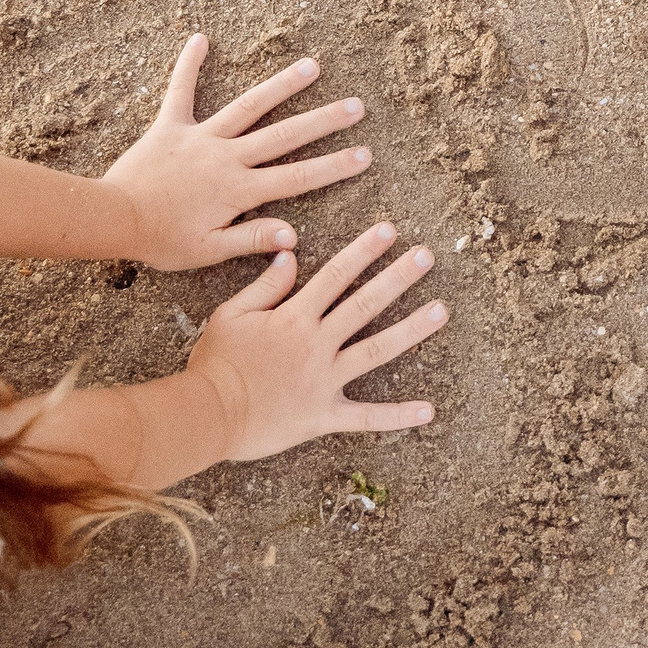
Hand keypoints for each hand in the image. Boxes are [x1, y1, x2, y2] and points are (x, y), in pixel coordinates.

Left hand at [98, 35, 373, 272]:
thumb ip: (251, 240)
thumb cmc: (160, 240)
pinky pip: (181, 91)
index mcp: (238, 189)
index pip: (297, 177)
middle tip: (356, 105)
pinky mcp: (171, 126)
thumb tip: (294, 235)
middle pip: (284, 135)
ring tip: (312, 66)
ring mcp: (201, 137)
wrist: (112, 218)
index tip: (364, 155)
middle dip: (324, 120)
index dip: (333, 166)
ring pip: (248, 106)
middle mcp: (227, 156)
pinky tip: (200, 39)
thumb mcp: (208, 251)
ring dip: (281, 85)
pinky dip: (189, 65)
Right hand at [186, 221, 445, 461]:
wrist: (206, 414)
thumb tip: (290, 255)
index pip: (336, 275)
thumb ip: (265, 286)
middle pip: (364, 305)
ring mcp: (324, 380)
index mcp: (294, 318)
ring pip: (376, 351)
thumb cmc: (216, 364)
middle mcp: (316, 344)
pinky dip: (397, 416)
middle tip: (427, 256)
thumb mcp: (232, 315)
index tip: (389, 230)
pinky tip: (429, 411)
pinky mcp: (323, 415)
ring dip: (411, 330)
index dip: (363, 250)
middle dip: (397, 278)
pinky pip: (365, 417)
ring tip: (442, 310)